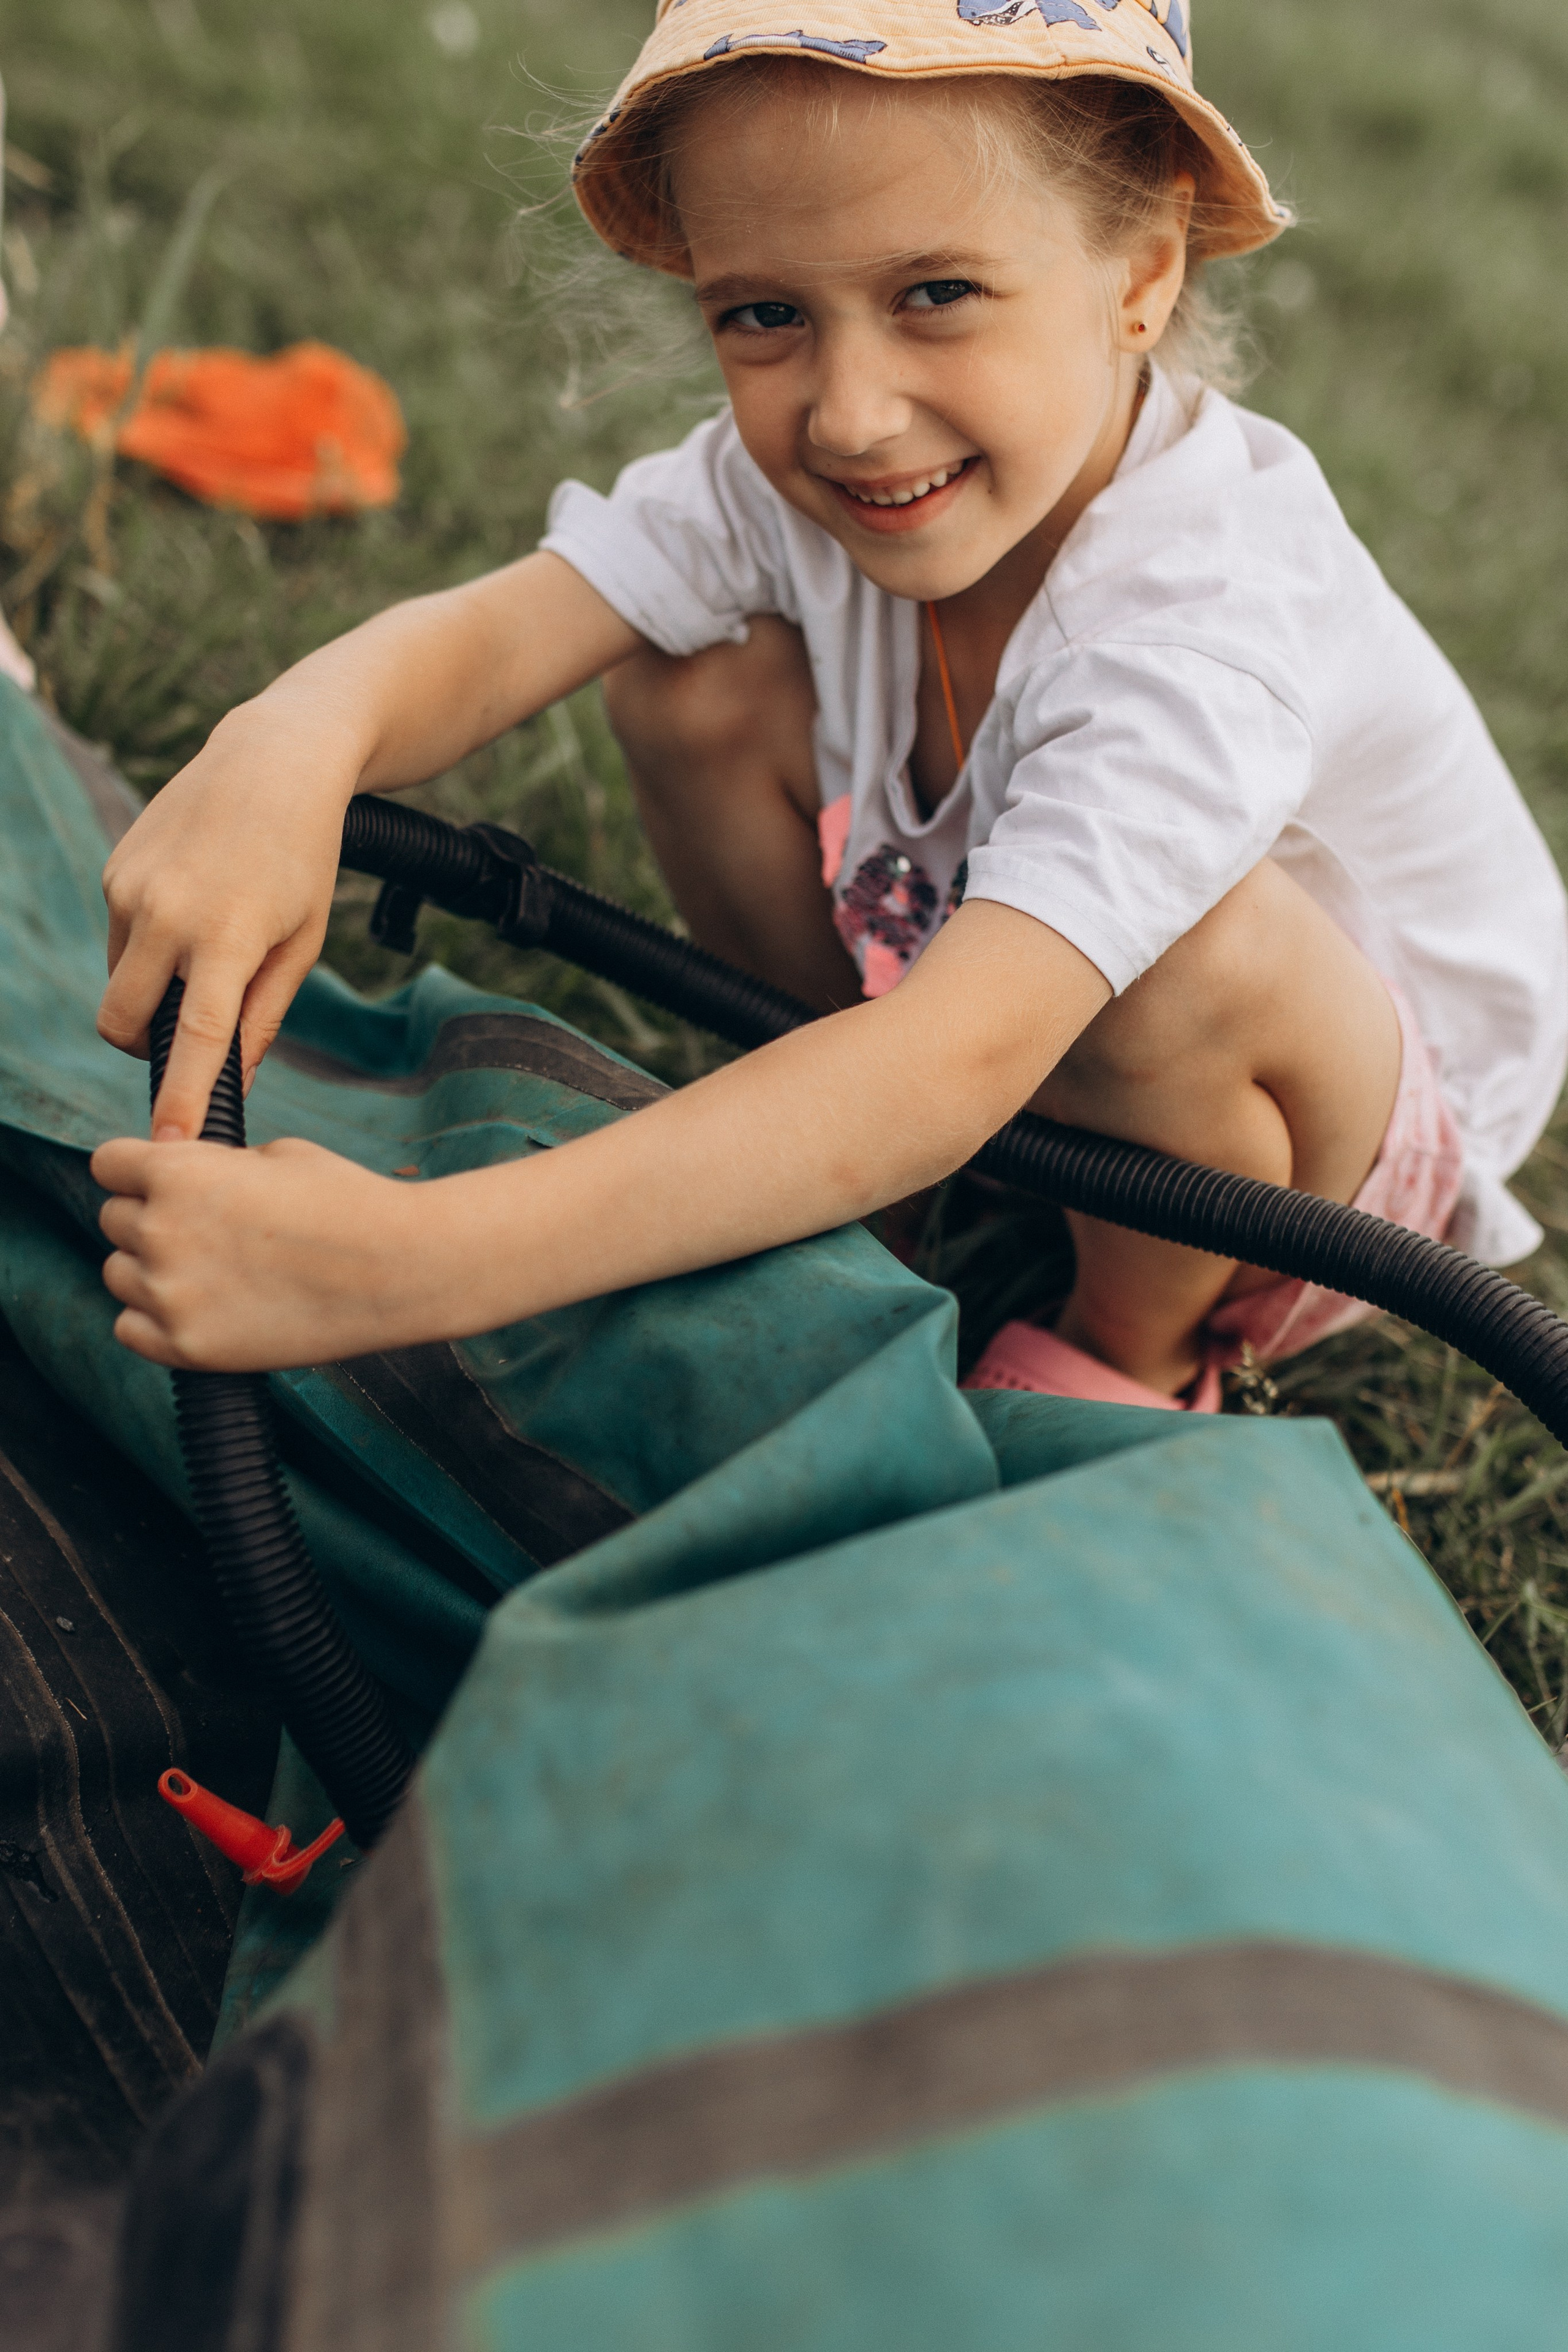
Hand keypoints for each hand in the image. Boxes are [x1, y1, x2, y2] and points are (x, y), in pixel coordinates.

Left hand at [92, 1133, 427, 1370]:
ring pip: (118, 1275)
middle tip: (204, 1230)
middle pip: (112, 1220)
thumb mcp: (276, 1155)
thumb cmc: (347, 1203)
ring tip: (209, 1271)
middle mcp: (162, 1233)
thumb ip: (213, 1166)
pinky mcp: (189, 1348)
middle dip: (150, 1218)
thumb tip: (183, 1180)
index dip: (137, 1169)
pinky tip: (199, 1307)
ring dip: (150, 1269)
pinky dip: (154, 1319)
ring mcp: (171, 1295)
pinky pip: (130, 1329)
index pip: (108, 1164)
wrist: (398, 1270)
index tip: (162, 1182)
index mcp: (179, 1173)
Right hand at [97, 702, 362, 1139]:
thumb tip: (233, 1079)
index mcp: (226, 937)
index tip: (169, 1142)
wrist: (273, 762)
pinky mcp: (115, 871)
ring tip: (208, 945)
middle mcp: (166, 913)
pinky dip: (150, 944)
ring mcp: (131, 890)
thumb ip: (263, 1015)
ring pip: (120, 979)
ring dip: (152, 988)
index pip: (193, 1037)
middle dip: (141, 1048)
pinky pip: (122, 937)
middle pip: (122, 1021)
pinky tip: (194, 905)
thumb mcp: (302, 942)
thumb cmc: (304, 859)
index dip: (180, 1096)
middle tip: (180, 1045)